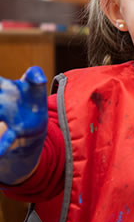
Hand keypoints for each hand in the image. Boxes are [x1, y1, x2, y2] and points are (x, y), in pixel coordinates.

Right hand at [0, 66, 47, 183]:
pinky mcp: (16, 130)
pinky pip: (7, 139)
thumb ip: (35, 73)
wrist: (36, 116)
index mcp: (4, 87)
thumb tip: (41, 78)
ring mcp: (6, 117)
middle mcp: (1, 102)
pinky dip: (1, 147)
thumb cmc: (32, 94)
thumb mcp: (34, 81)